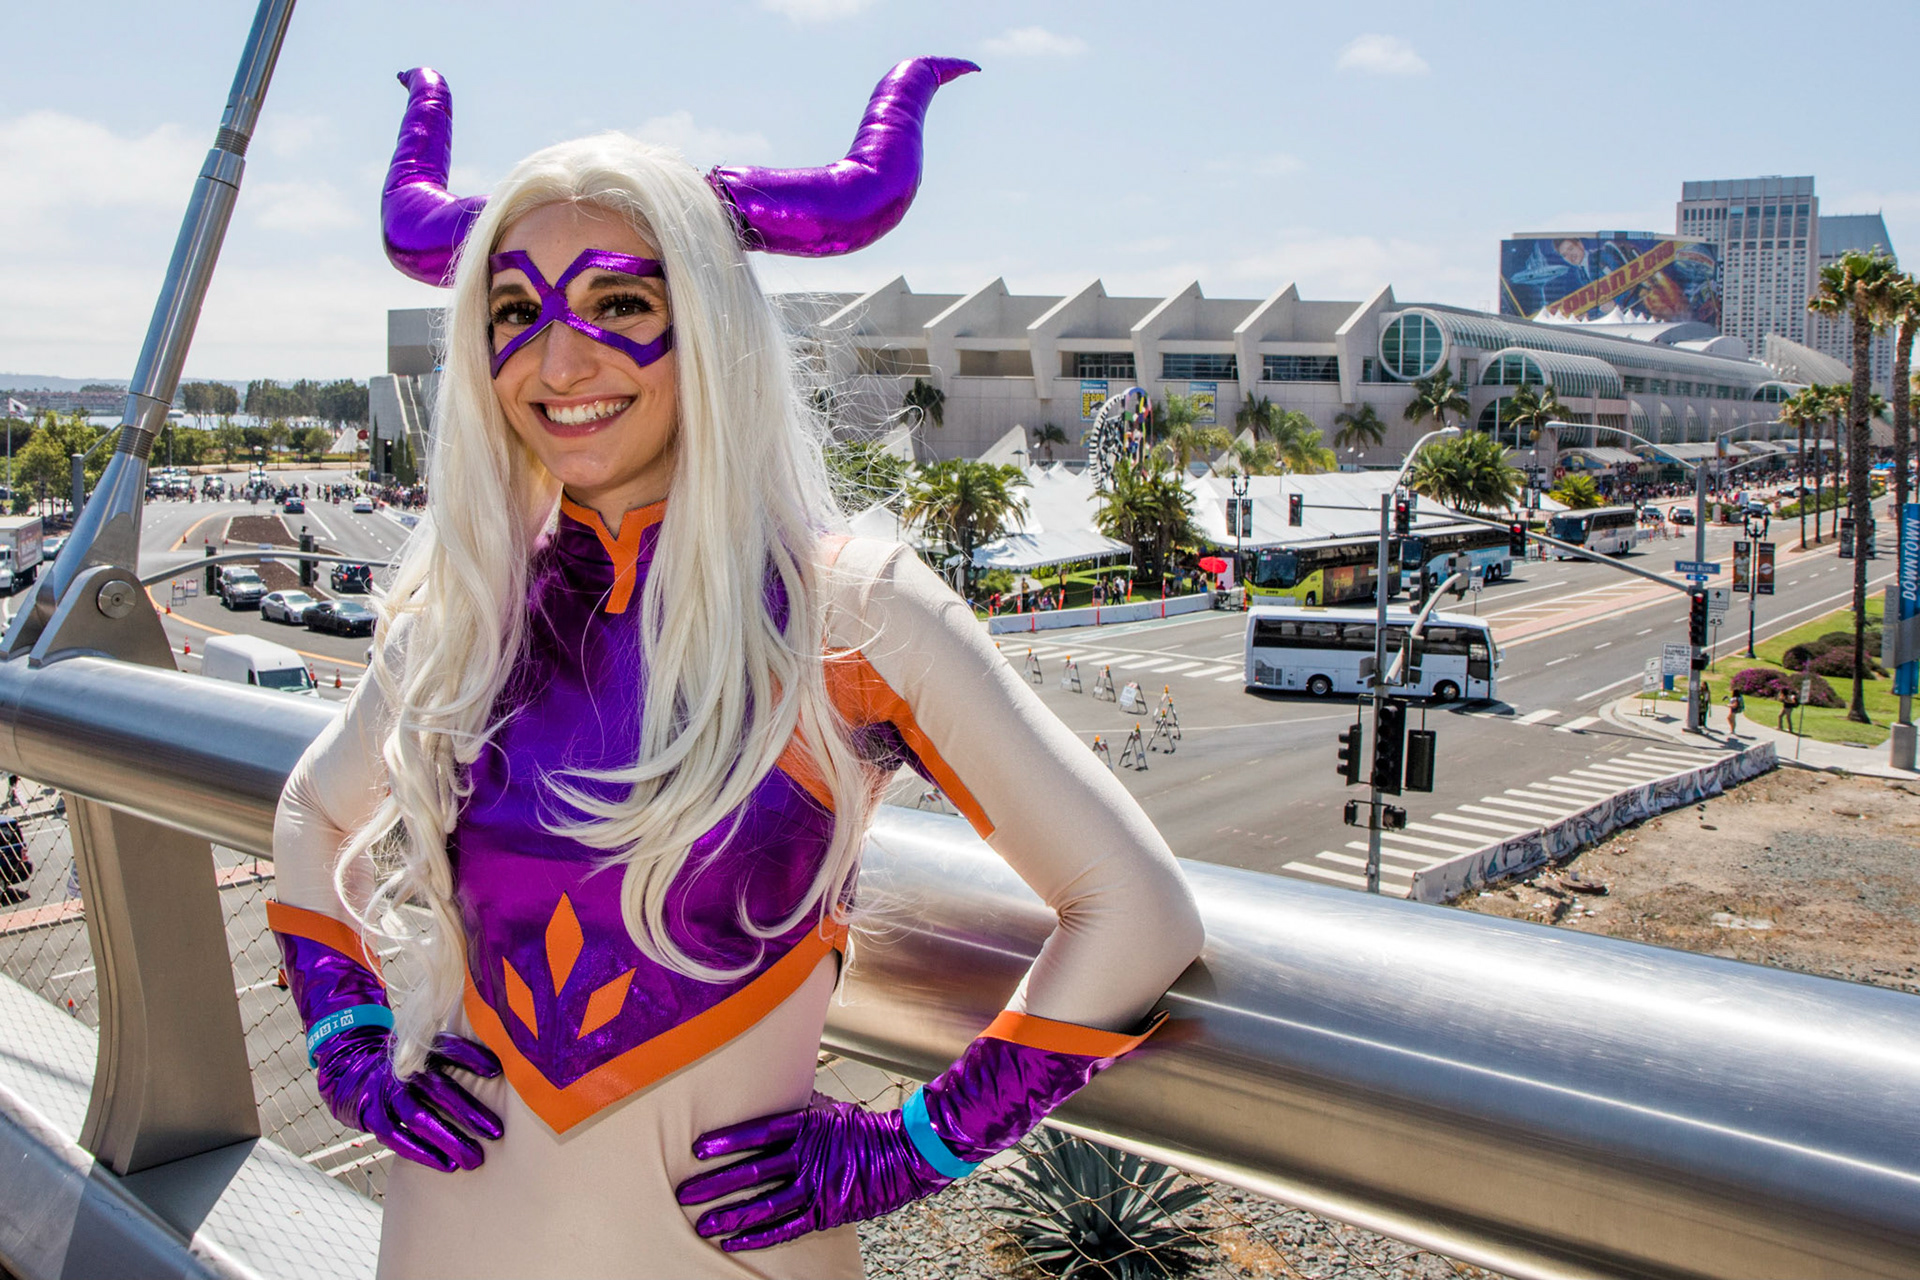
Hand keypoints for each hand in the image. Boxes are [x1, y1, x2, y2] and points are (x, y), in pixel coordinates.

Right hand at [314, 1027, 503, 1172]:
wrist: (358, 1076)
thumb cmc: (415, 1068)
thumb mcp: (433, 1052)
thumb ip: (464, 1054)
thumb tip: (510, 1060)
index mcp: (422, 1049)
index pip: (447, 1048)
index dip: (471, 1056)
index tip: (498, 1069)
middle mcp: (404, 1070)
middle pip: (437, 1088)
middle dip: (468, 1111)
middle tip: (497, 1132)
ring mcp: (387, 1093)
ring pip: (418, 1117)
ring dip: (448, 1139)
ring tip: (476, 1159)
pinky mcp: (374, 1117)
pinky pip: (397, 1137)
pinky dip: (422, 1152)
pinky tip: (448, 1166)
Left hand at [676, 1097, 948, 1251]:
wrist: (905, 1154)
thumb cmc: (861, 1128)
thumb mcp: (827, 1109)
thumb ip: (794, 1107)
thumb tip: (762, 1092)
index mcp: (807, 1126)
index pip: (758, 1133)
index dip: (727, 1142)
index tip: (696, 1149)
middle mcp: (808, 1157)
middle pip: (752, 1173)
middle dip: (713, 1185)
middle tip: (683, 1194)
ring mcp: (817, 1187)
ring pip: (764, 1206)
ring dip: (730, 1216)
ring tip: (702, 1225)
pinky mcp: (826, 1212)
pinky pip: (786, 1229)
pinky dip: (758, 1236)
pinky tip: (733, 1242)